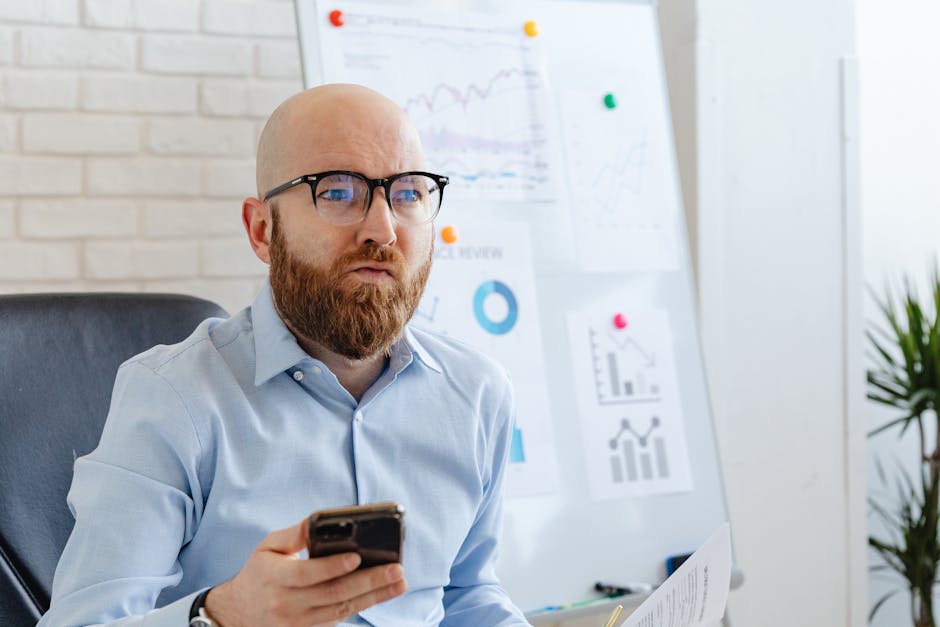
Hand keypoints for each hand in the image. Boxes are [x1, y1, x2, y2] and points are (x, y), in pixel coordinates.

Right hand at [204, 520, 406, 626]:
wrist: (240, 612)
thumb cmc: (260, 572)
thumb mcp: (267, 547)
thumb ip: (292, 534)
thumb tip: (316, 521)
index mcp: (275, 577)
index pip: (307, 574)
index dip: (333, 566)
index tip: (357, 556)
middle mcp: (287, 604)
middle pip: (333, 594)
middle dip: (368, 581)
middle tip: (396, 569)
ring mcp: (298, 622)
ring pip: (341, 610)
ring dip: (374, 596)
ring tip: (399, 582)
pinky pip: (339, 619)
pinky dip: (362, 605)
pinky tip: (382, 593)